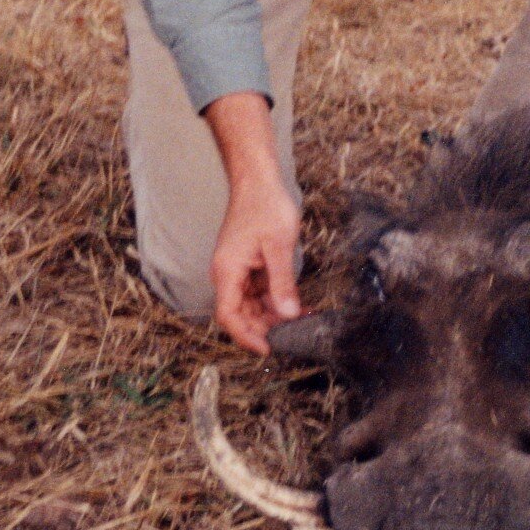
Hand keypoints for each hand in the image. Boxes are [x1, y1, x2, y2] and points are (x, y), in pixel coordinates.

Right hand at [203, 92, 302, 353]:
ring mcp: (238, 270)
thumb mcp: (279, 246)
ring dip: (273, 316)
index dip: (247, 337)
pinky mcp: (249, 265)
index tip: (269, 349)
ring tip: (302, 322)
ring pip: (252, 305)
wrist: (258, 179)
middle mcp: (228, 274)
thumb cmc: (265, 206)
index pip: (229, 316)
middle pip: (241, 314)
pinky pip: (260, 291)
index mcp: (227, 272)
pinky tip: (298, 305)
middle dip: (266, 328)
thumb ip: (282, 282)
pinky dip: (276, 300)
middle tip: (295, 336)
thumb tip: (288, 314)